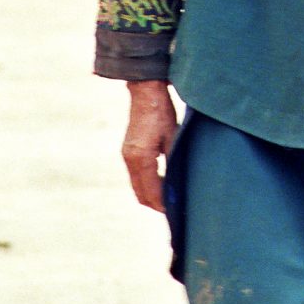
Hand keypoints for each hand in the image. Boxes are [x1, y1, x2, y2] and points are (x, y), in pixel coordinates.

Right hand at [122, 80, 177, 211]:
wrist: (145, 90)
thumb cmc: (162, 111)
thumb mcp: (173, 136)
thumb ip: (173, 161)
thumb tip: (177, 184)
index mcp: (141, 157)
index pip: (151, 192)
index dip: (163, 205)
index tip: (176, 212)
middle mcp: (130, 159)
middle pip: (141, 194)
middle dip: (156, 204)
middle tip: (174, 209)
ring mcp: (127, 155)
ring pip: (137, 186)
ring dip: (151, 194)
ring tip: (170, 198)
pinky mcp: (128, 150)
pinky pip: (136, 175)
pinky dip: (147, 184)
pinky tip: (162, 181)